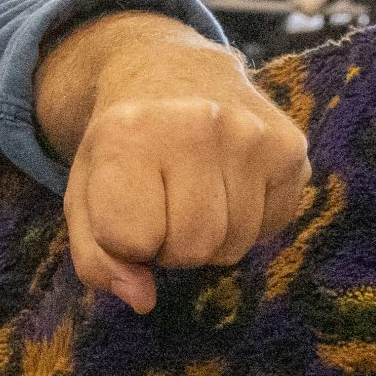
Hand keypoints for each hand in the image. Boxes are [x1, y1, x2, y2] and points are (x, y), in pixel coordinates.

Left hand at [63, 43, 309, 314]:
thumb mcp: (84, 195)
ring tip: (192, 195)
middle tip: (162, 208)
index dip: (125, 242)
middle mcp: (197, 126)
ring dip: (210, 239)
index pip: (133, 240)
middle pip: (192, 248)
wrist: (171, 75)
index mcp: (129, 134)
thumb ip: (96, 257)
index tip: (122, 213)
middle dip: (170, 247)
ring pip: (234, 245)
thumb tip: (142, 300)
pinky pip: (271, 228)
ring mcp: (252, 135)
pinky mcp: (291, 148)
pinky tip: (228, 185)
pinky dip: (246, 223)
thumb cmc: (120, 149)